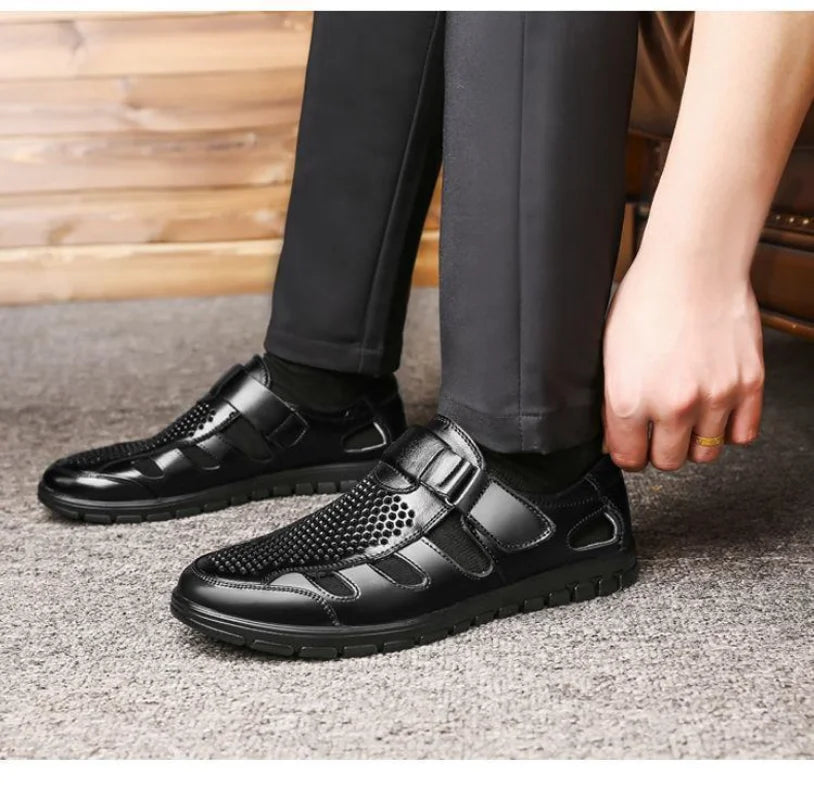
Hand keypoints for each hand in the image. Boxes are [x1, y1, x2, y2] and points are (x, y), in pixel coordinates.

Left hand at [602, 251, 764, 471]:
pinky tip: (715, 411)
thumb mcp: (609, 354)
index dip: (628, 453)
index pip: (629, 458)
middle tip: (657, 429)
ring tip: (686, 417)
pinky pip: (742, 433)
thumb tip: (615, 436)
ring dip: (694, 441)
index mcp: (629, 399)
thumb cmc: (646, 299)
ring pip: (706, 454)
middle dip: (659, 449)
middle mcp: (673, 405)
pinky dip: (729, 429)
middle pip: (668, 461)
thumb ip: (613, 400)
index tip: (631, 446)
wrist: (693, 264)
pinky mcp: (749, 384)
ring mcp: (715, 397)